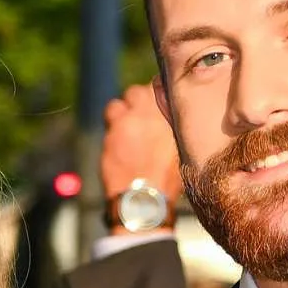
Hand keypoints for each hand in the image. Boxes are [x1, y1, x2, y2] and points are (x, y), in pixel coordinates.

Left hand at [100, 81, 181, 208]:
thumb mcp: (180, 149)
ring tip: (126, 130)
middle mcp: (142, 115)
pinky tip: (120, 148)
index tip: (156, 101)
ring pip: (115, 107)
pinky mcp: (107, 139)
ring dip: (119, 114)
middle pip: (134, 92)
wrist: (144, 200)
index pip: (158, 86)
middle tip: (139, 115)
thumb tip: (170, 116)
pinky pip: (108, 128)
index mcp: (164, 115)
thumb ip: (172, 127)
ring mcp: (122, 125)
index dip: (156, 92)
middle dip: (136, 100)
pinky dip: (113, 134)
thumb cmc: (167, 179)